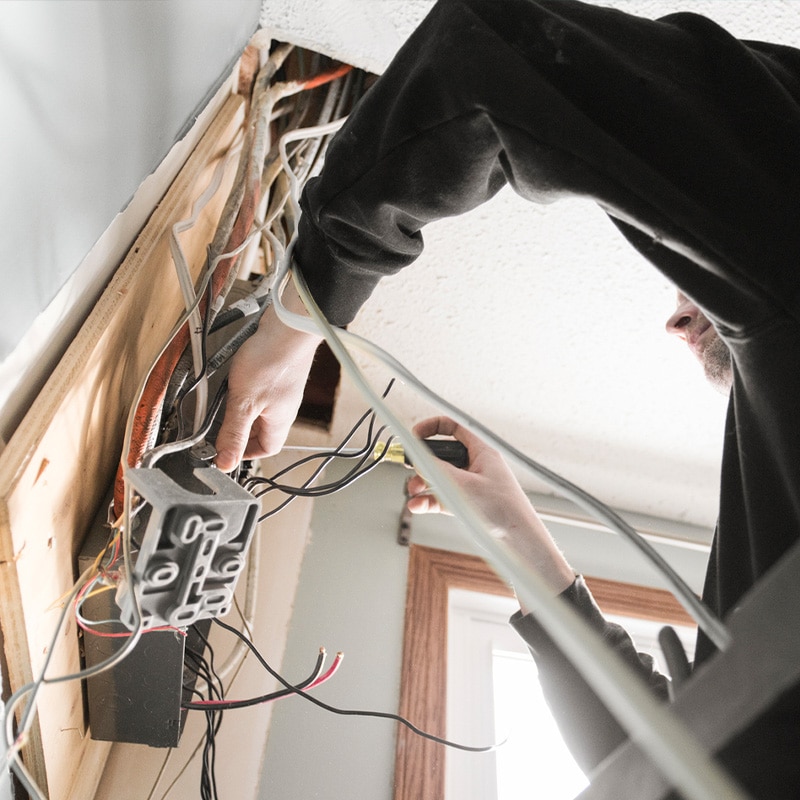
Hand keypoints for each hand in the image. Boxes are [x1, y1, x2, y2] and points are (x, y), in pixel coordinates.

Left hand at [214, 280, 322, 470]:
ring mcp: (282, 389)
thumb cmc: (272, 360)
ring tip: (225, 397)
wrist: (288, 326)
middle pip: (262, 429)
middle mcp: (285, 407)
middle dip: (240, 429)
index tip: (226, 449)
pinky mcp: (277, 372)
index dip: (246, 452)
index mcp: (280, 421)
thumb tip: (225, 463)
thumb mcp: (243, 403)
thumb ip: (233, 433)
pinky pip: (260, 389)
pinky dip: (245, 388)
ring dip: (241, 407)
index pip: (266, 449)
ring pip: (260, 408)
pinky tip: (235, 377)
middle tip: (219, 423)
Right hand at [407, 416, 574, 593]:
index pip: (454, 428)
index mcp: (482, 452)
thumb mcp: (463, 484)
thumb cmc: (503, 509)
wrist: (519, 540)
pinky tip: (417, 505)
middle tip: (409, 466)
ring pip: (440, 477)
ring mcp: (470, 486)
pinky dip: (429, 500)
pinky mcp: (466, 504)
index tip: (414, 435)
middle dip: (423, 461)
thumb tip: (418, 460)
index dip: (432, 428)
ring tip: (413, 491)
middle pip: (443, 455)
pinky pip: (442, 497)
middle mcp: (476, 466)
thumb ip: (437, 470)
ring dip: (423, 483)